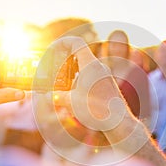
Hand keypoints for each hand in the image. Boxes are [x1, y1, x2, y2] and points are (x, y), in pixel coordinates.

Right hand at [34, 36, 165, 165]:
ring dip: (71, 71)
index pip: (76, 42)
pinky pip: (90, 75)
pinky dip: (79, 79)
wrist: (118, 122)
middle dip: (63, 60)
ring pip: (84, 65)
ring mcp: (104, 75)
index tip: (52, 49)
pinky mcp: (107, 84)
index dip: (62, 42)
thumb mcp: (72, 102)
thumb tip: (48, 96)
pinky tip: (73, 92)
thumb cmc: (97, 111)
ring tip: (61, 83)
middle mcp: (99, 67)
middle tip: (53, 68)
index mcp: (90, 65)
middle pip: (78, 54)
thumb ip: (57, 96)